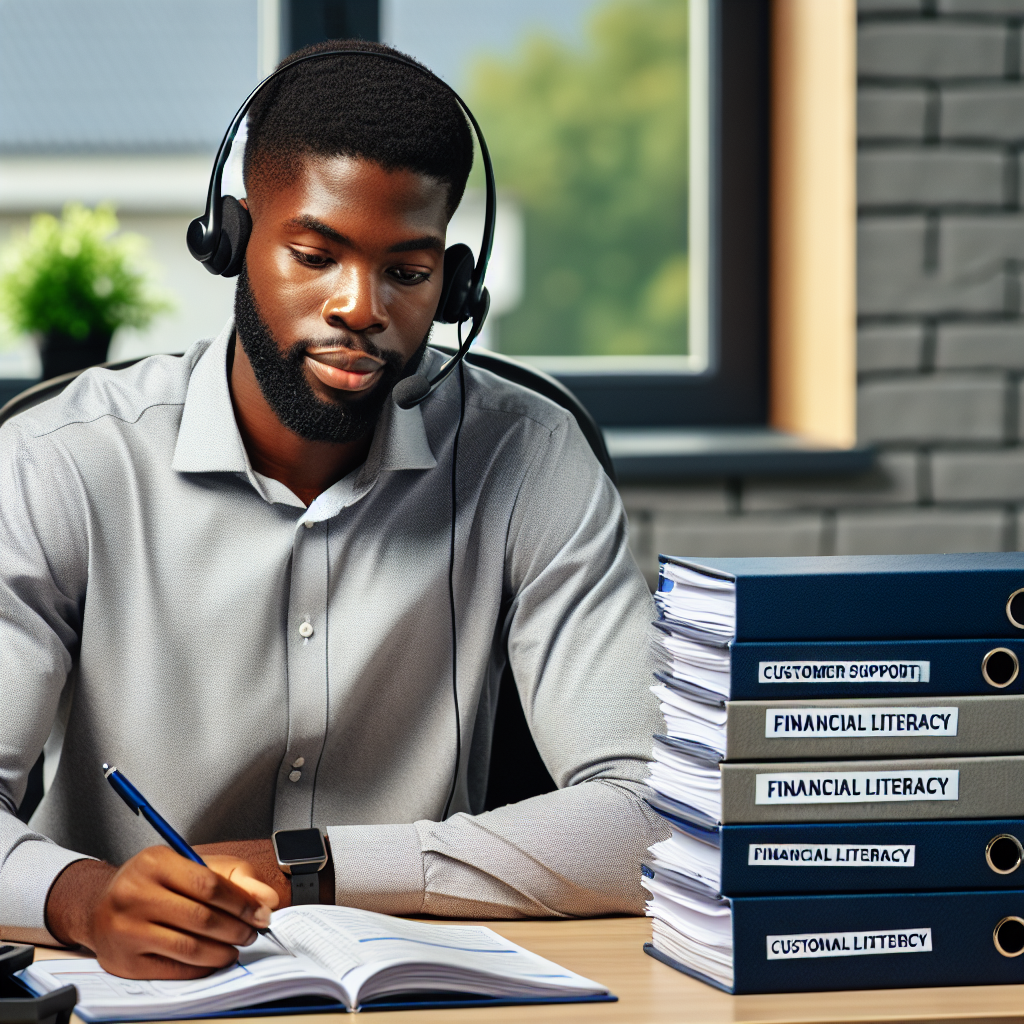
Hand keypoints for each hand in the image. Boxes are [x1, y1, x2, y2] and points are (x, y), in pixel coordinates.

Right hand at [45, 846, 278, 978]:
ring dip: (222, 951)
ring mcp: (126, 930)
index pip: (209, 884)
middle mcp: (135, 894)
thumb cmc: (153, 882)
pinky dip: (201, 967)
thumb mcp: (190, 864)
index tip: (261, 913)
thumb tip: (266, 899)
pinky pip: (173, 968)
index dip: (241, 902)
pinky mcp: (124, 961)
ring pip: (189, 946)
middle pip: (201, 917)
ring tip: (236, 948)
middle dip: (236, 928)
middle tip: (252, 932)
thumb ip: (234, 876)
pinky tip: (213, 960)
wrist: (99, 905)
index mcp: (154, 862)